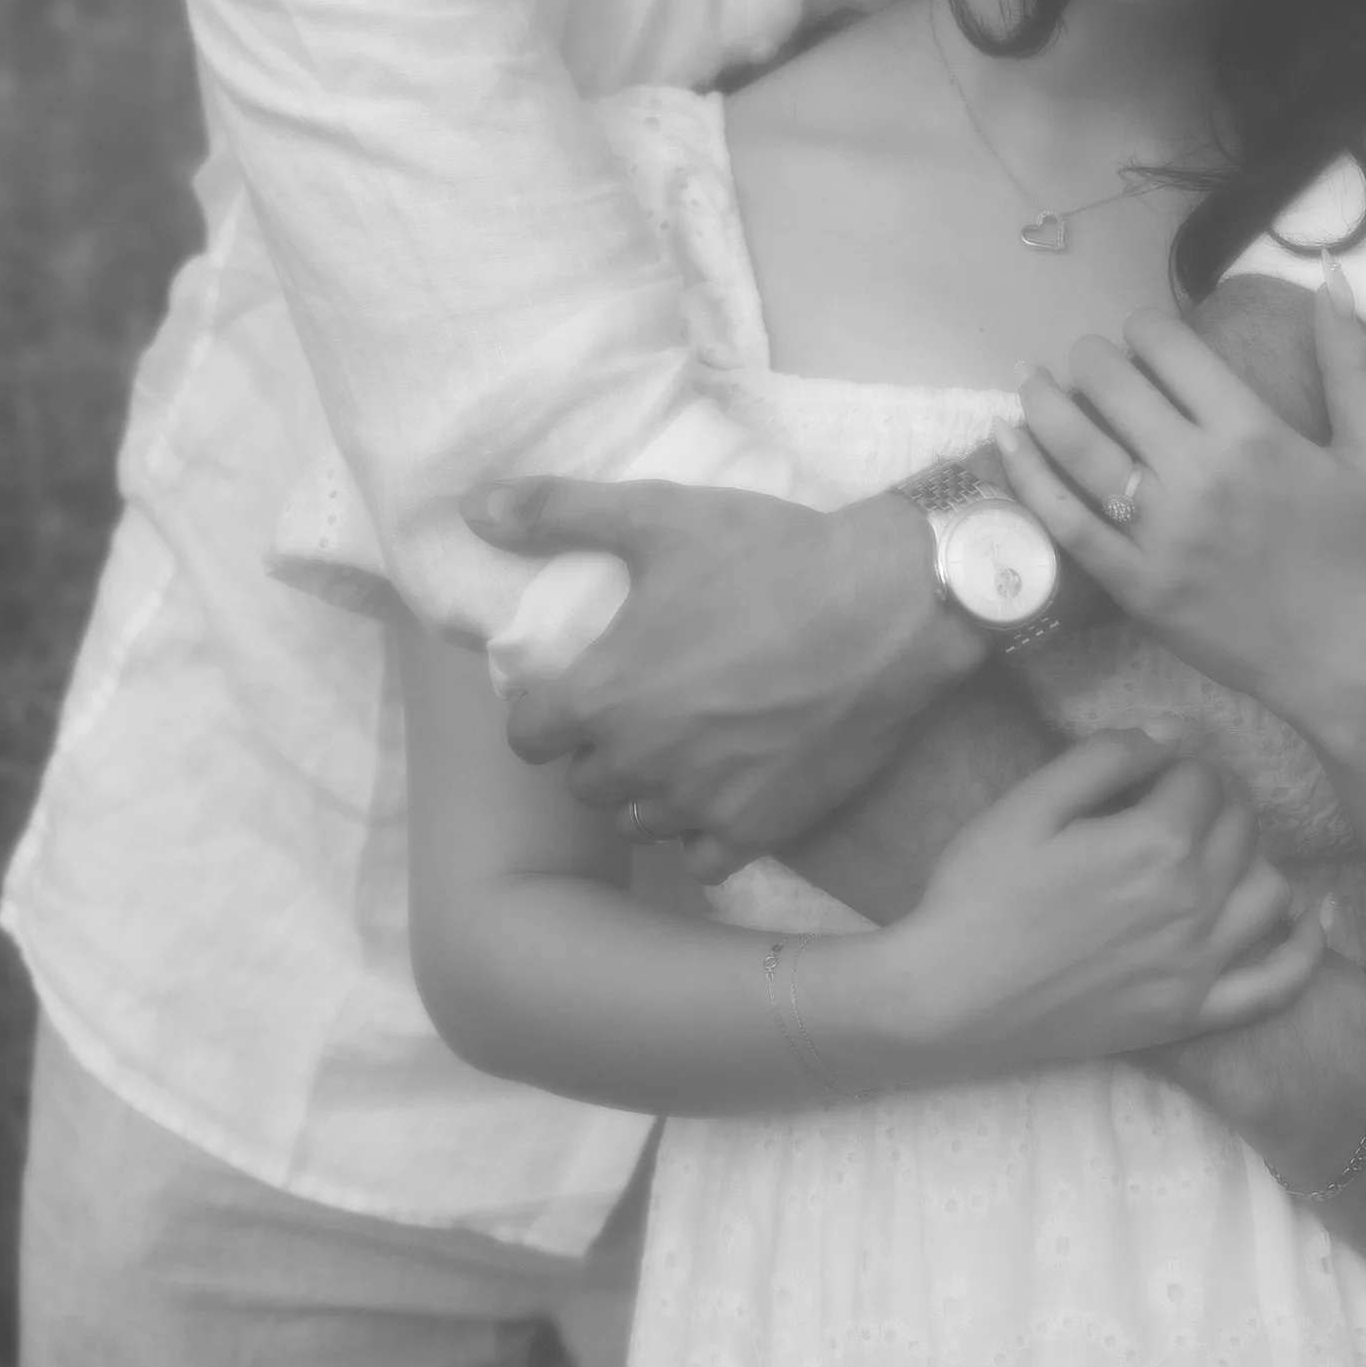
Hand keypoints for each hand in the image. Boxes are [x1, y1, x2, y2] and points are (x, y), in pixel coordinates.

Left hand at [471, 479, 975, 863]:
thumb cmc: (770, 558)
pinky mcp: (761, 827)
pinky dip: (701, 834)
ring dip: (645, 793)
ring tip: (678, 750)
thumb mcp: (659, 517)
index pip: (527, 738)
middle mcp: (642, 762)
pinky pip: (700, 859)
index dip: (542, 714)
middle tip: (635, 711)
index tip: (570, 694)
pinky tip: (722, 792)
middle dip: (597, 751)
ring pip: (639, 822)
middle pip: (583, 783)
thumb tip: (473, 506)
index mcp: (603, 696)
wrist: (891, 608)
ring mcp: (701, 802)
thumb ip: (559, 512)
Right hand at [897, 729, 1325, 1077]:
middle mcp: (1193, 903)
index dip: (1181, 762)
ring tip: (1216, 849)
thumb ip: (1109, 758)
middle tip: (1180, 798)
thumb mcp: (1029, 804)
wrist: (948, 997)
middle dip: (1218, 799)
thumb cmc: (977, 892)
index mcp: (1155, 843)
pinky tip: (1312, 918)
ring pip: (1271, 892)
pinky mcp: (1190, 1014)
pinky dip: (1305, 951)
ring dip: (1254, 858)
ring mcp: (1197, 966)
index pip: (1204, 778)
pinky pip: (1276, 985)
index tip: (1154, 766)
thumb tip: (1177, 730)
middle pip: (1241, 827)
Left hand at [994, 268, 1365, 714]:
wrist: (1334, 652)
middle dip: (1090, 357)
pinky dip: (1027, 474)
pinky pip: (1065, 519)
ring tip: (1028, 378)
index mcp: (1251, 433)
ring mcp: (1159, 531)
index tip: (1142, 336)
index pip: (1168, 347)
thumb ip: (1351, 364)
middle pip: (1112, 384)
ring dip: (1041, 398)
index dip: (1144, 328)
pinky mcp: (1132, 581)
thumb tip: (1330, 278)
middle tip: (1087, 359)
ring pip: (1076, 444)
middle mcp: (1198, 474)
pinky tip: (1006, 438)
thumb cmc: (1352, 546)